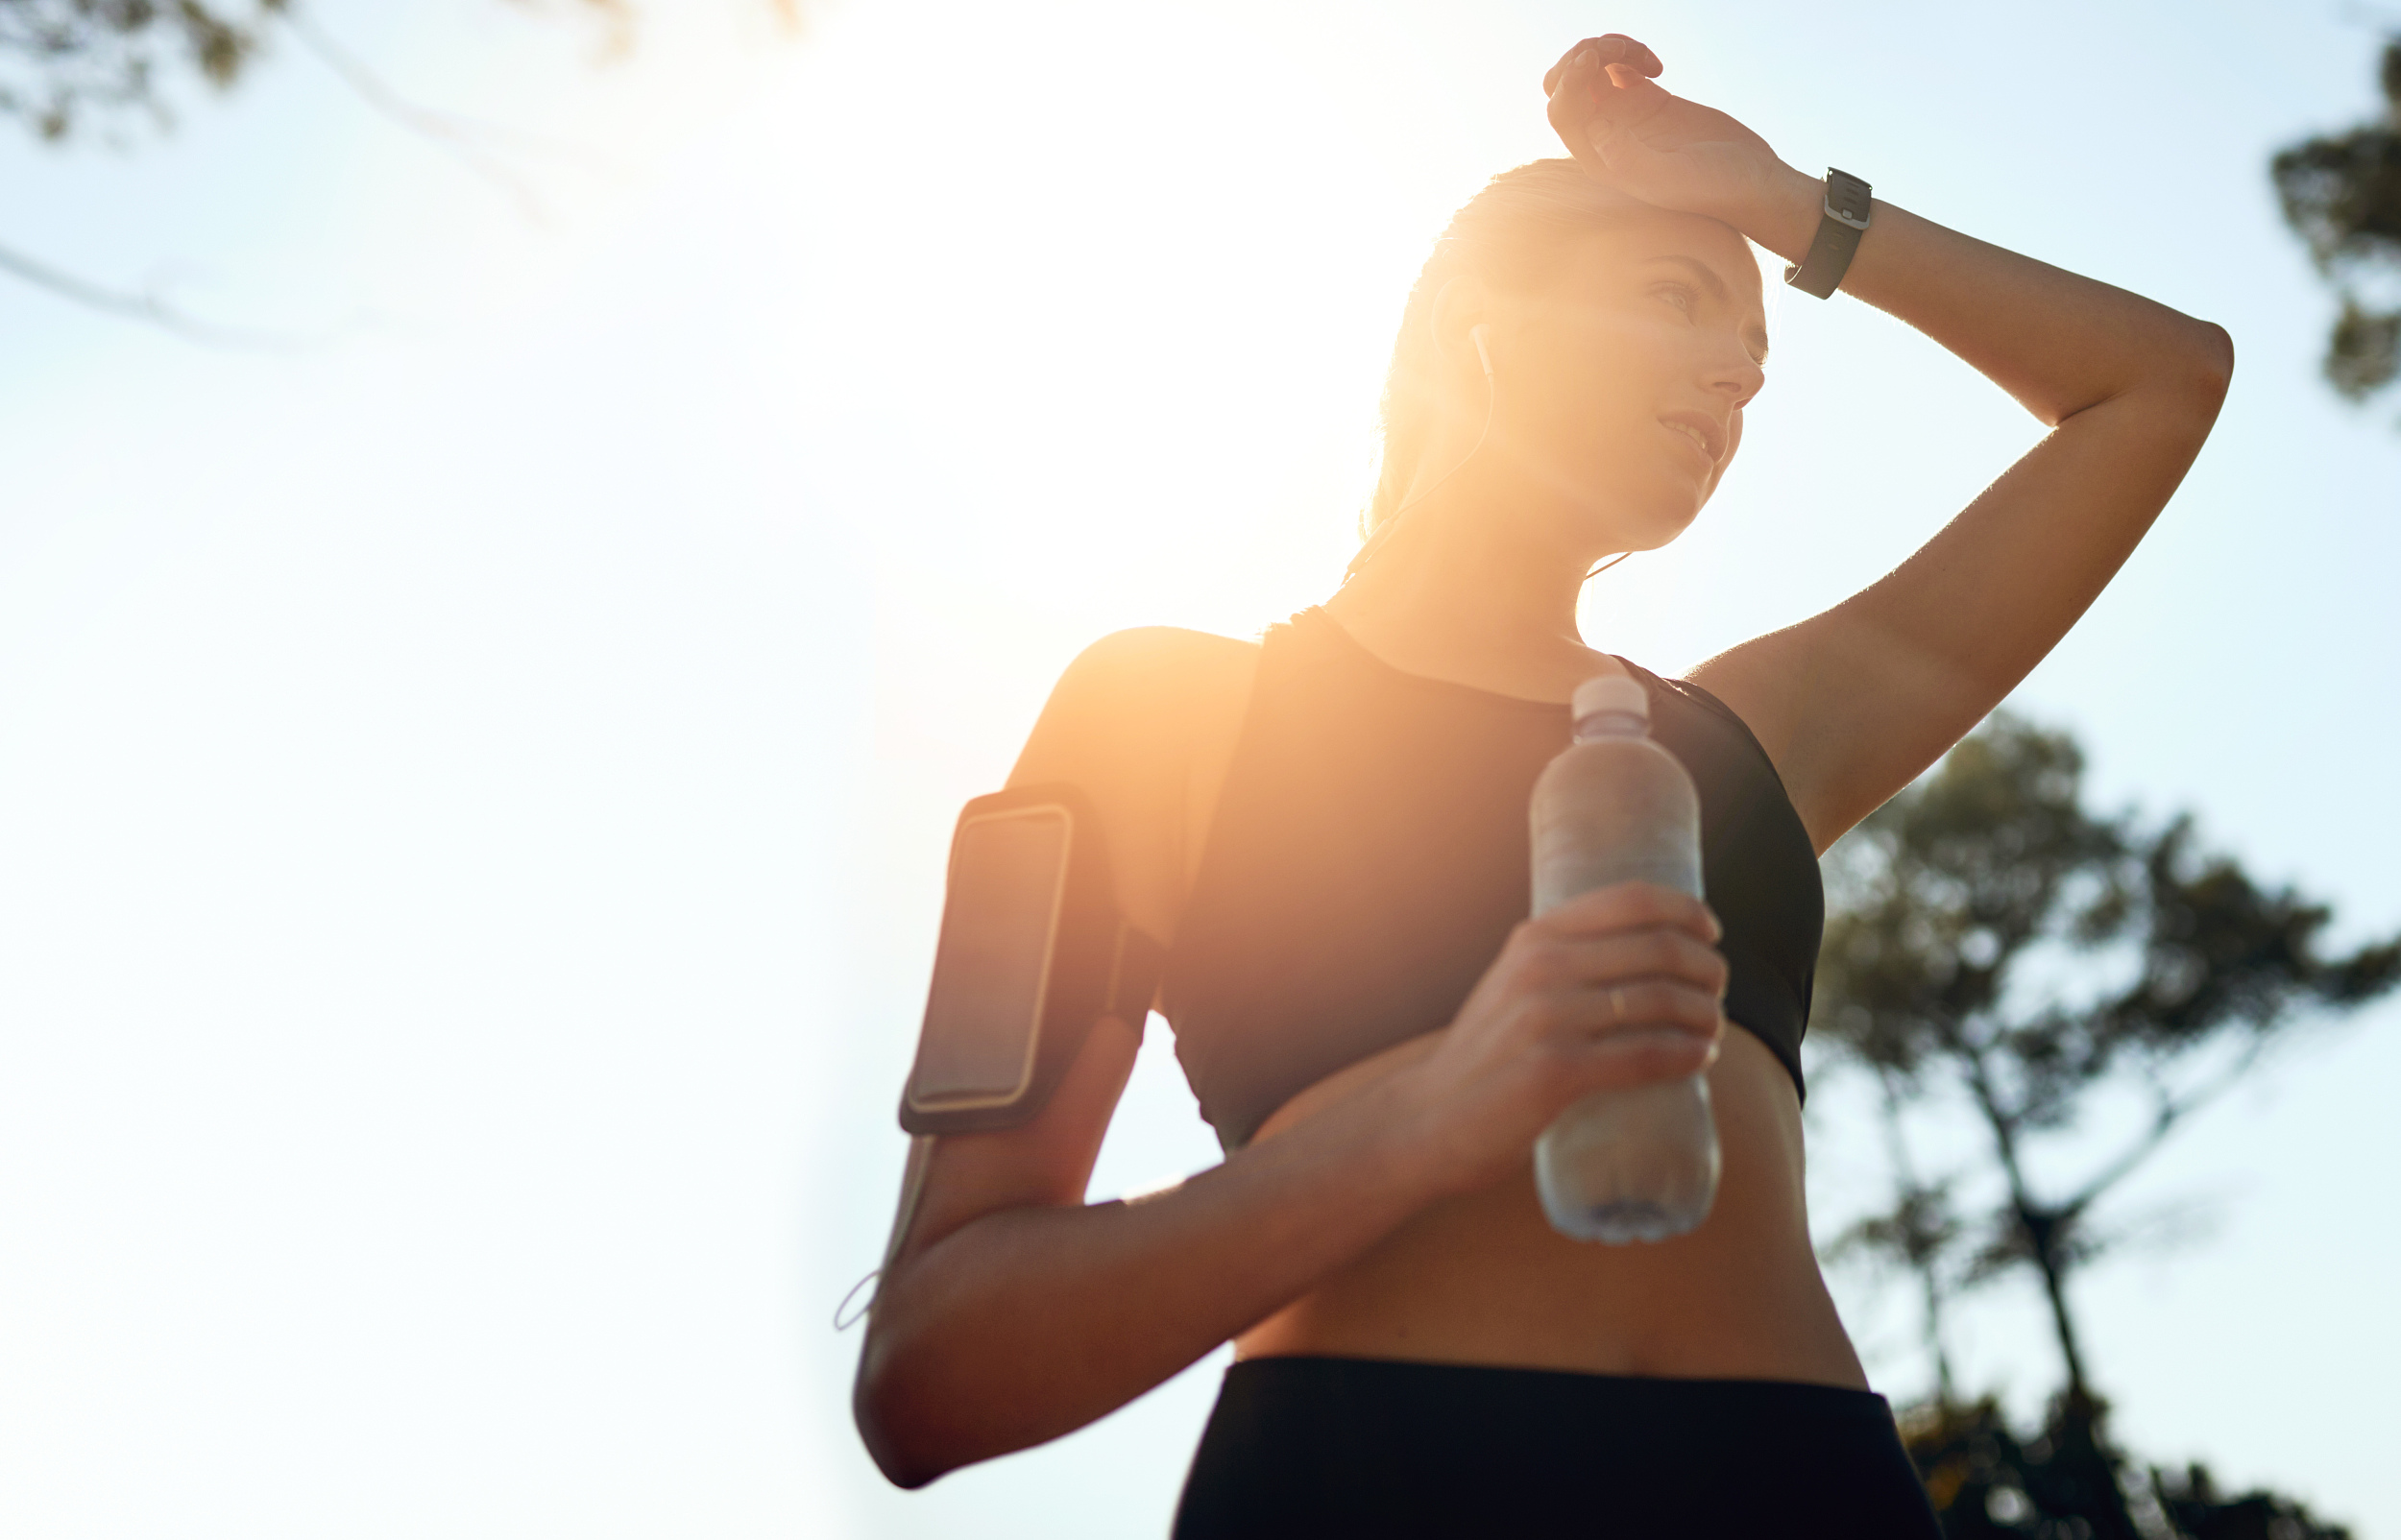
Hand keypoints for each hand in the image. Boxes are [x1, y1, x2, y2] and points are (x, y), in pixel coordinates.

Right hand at [1397, 881, 1727, 1197]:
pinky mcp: (1556, 1072)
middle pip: (1658, 948)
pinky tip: (1703, 1056)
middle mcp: (1541, 968)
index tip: (1710, 931)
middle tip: (1717, 990)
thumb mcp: (1513, 984)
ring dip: (1706, 1014)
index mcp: (1535, 938)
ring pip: (1660, 1001)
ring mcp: (1547, 1019)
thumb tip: (1647, 954)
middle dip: (1707, 968)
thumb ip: (1564, 963)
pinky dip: (1687, 1054)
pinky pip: (1645, 1055)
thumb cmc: (1486, 1055)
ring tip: (1714, 1028)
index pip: (1630, 899)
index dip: (1686, 910)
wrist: (1430, 1118)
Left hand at [1542, 36, 1811, 249]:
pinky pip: (1617, 65)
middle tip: (1620, 51)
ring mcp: (1625, 115)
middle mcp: (1605, 135)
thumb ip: (1631, 158)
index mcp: (1600, 157)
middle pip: (1566, 86)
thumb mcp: (1672, 177)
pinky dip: (1628, 52)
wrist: (1749, 181)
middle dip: (1582, 57)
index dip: (1569, 79)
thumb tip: (1595, 129)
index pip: (1563, 111)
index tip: (1594, 57)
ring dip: (1607, 49)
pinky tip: (1656, 65)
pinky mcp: (1647, 99)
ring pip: (1590, 70)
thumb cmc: (1713, 187)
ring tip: (1645, 57)